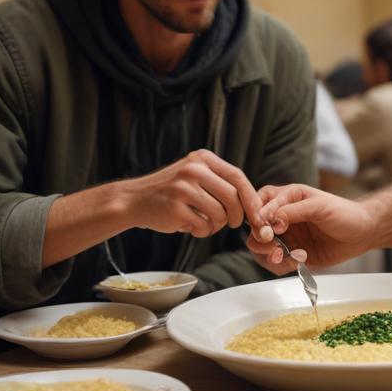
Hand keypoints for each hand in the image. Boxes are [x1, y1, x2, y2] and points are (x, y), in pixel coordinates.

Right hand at [113, 149, 263, 236]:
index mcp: (202, 159)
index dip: (251, 198)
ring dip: (217, 225)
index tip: (259, 215)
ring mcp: (183, 188)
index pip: (237, 177)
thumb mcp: (194, 174)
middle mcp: (193, 170)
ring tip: (204, 222)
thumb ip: (220, 182)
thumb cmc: (171, 192)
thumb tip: (255, 205)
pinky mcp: (175, 208)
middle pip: (233, 197)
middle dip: (238, 215)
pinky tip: (191, 226)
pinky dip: (202, 231)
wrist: (133, 200)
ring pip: (220, 214)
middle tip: (233, 224)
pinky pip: (203, 226)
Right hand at [246, 184, 375, 273]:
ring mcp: (285, 237)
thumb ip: (293, 211)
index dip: (257, 218)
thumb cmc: (344, 213)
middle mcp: (281, 217)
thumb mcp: (320, 206)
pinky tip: (300, 260)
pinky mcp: (291, 254)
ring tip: (287, 257)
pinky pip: (275, 264)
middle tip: (276, 247)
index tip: (267, 230)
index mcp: (286, 198)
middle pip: (254, 230)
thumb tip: (271, 219)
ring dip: (270, 256)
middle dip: (261, 241)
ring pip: (260, 249)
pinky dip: (282, 265)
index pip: (258, 204)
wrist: (362, 234)